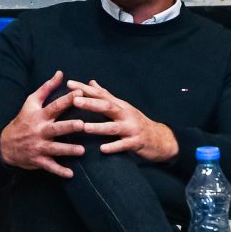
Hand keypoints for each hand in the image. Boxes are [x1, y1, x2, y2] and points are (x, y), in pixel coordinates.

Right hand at [0, 70, 85, 179]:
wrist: (5, 145)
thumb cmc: (22, 121)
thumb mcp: (31, 102)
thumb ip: (47, 88)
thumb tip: (61, 73)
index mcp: (39, 116)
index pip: (54, 106)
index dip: (66, 99)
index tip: (79, 93)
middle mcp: (40, 131)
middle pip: (56, 128)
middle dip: (69, 126)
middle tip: (82, 124)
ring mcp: (39, 146)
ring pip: (55, 149)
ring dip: (68, 150)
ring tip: (81, 151)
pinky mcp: (38, 160)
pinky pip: (50, 166)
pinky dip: (59, 171)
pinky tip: (71, 174)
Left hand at [65, 79, 179, 162]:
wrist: (161, 139)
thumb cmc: (137, 123)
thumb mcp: (123, 108)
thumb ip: (106, 96)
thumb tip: (92, 82)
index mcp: (120, 106)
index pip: (101, 94)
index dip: (85, 89)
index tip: (70, 84)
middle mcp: (126, 114)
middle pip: (107, 106)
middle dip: (91, 103)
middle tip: (74, 100)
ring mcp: (131, 128)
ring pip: (114, 127)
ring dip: (99, 127)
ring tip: (85, 127)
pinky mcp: (136, 143)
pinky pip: (123, 145)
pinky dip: (113, 146)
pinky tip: (102, 149)